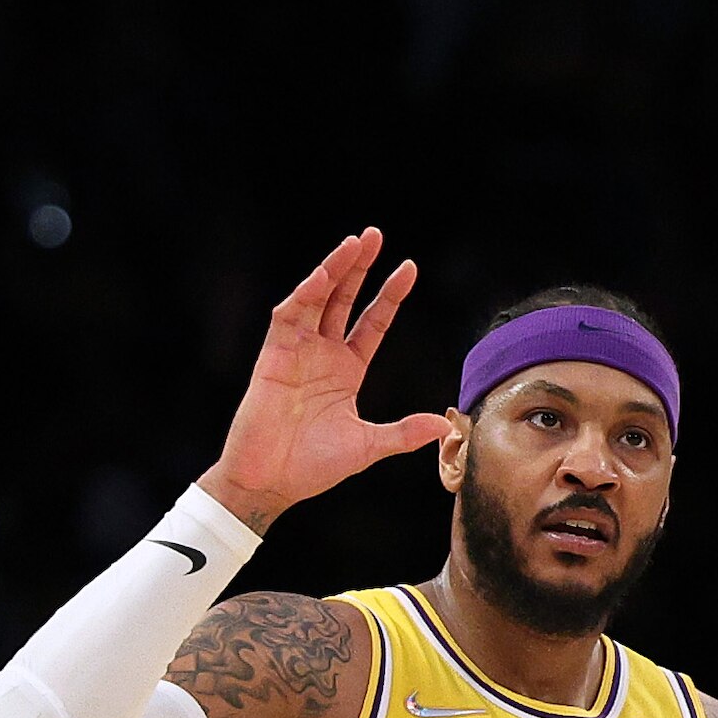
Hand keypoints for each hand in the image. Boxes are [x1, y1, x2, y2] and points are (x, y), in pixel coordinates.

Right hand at [200, 231, 454, 533]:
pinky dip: (305, 295)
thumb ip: (405, 433)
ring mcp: (296, 352)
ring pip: (317, 299)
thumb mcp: (369, 446)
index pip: (373, 322)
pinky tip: (323, 276)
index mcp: (346, 370)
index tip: (409, 269)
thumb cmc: (312, 466)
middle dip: (359, 267)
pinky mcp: (273, 356)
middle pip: (344, 299)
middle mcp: (322, 354)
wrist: (271, 482)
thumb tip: (446, 425)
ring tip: (354, 243)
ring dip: (334, 269)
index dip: (389, 296)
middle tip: (375, 236)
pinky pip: (290, 317)